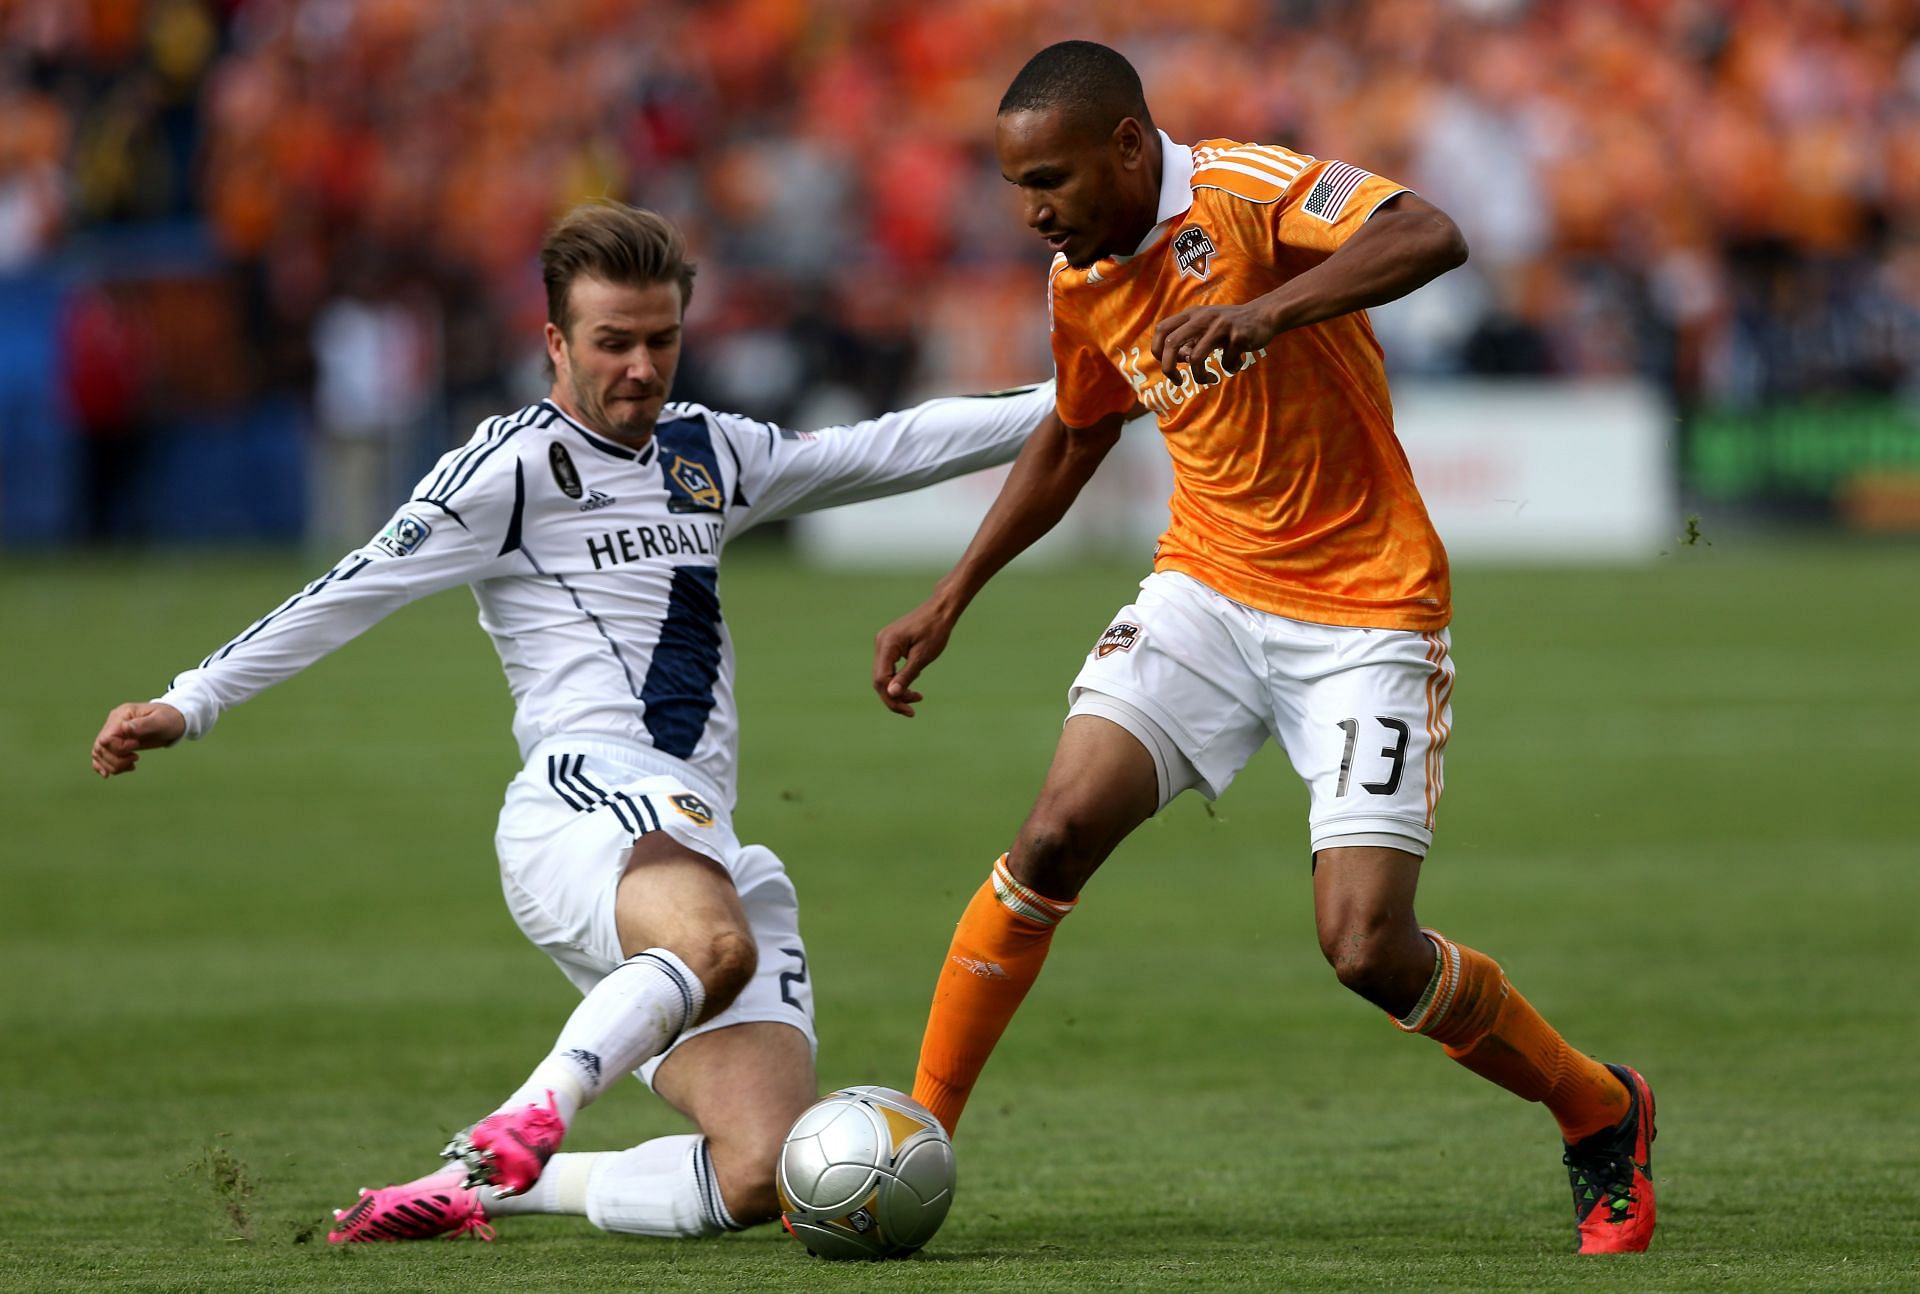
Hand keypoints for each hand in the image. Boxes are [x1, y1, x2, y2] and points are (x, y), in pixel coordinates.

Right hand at [90, 702, 185, 777]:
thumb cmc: (169, 718)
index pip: (107, 737)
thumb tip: (125, 728)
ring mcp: (113, 732)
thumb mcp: (161, 721)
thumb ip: (143, 724)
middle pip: (101, 747)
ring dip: (113, 765)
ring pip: (99, 753)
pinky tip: (110, 773)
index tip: (137, 746)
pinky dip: (104, 766)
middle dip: (116, 759)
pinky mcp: (115, 742)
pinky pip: (100, 755)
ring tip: (131, 765)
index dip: (120, 747)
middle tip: (135, 759)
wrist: (173, 720)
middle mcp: (113, 723)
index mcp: (122, 715)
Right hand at [872, 600, 959, 717]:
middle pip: (880, 680)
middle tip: (913, 708)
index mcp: (887, 645)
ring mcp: (884, 642)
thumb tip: (891, 694)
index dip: (892, 698)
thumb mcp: (923, 657)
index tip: (910, 710)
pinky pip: (889, 666)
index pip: (881, 680)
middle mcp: (881, 643)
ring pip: (884, 675)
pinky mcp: (890, 643)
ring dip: (898, 688)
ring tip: (917, 696)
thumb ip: (906, 676)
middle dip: (895, 696)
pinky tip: (915, 677)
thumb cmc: (935, 630)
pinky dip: (899, 677)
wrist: (941, 609)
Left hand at [1151, 302, 1277, 385]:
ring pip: (1196, 357)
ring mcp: (1221, 326)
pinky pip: (1226, 362)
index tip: (1168, 366)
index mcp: (1193, 314)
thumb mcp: (1206, 326)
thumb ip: (1190, 339)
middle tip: (1178, 381)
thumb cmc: (1230, 326)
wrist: (1264, 315)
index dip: (1157, 350)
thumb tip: (1178, 359)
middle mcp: (1203, 317)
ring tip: (1208, 379)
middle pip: (1171, 343)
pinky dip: (1229, 368)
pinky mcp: (1238, 336)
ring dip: (1199, 375)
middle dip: (1168, 368)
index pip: (1161, 329)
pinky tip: (1236, 364)